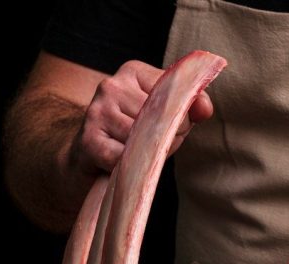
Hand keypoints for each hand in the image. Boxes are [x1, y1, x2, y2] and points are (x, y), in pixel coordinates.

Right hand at [67, 60, 213, 175]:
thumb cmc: (126, 135)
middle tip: (158, 149)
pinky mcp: (88, 140)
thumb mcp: (157, 114)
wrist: (83, 159)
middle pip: (157, 115)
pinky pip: (122, 157)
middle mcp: (111, 86)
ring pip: (140, 138)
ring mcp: (97, 112)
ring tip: (141, 157)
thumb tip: (205, 109)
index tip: (178, 129)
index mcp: (132, 72)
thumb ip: (186, 107)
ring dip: (149, 155)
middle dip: (168, 138)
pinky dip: (129, 166)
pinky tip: (124, 166)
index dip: (183, 115)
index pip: (171, 90)